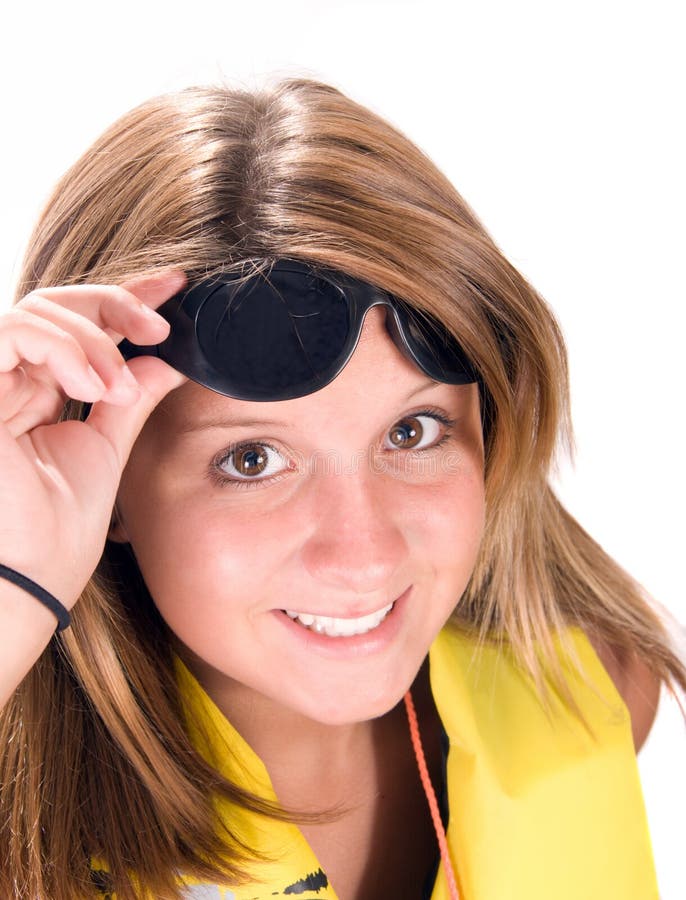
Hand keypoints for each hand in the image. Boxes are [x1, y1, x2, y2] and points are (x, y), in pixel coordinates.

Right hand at [0, 269, 187, 610]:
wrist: (34, 577)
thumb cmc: (61, 528)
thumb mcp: (109, 446)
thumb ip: (131, 397)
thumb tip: (169, 362)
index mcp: (39, 392)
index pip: (79, 324)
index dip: (125, 296)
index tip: (176, 288)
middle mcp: (9, 381)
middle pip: (56, 304)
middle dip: (115, 303)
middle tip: (161, 327)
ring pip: (36, 311)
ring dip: (93, 336)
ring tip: (121, 384)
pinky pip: (10, 331)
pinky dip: (62, 346)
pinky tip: (96, 382)